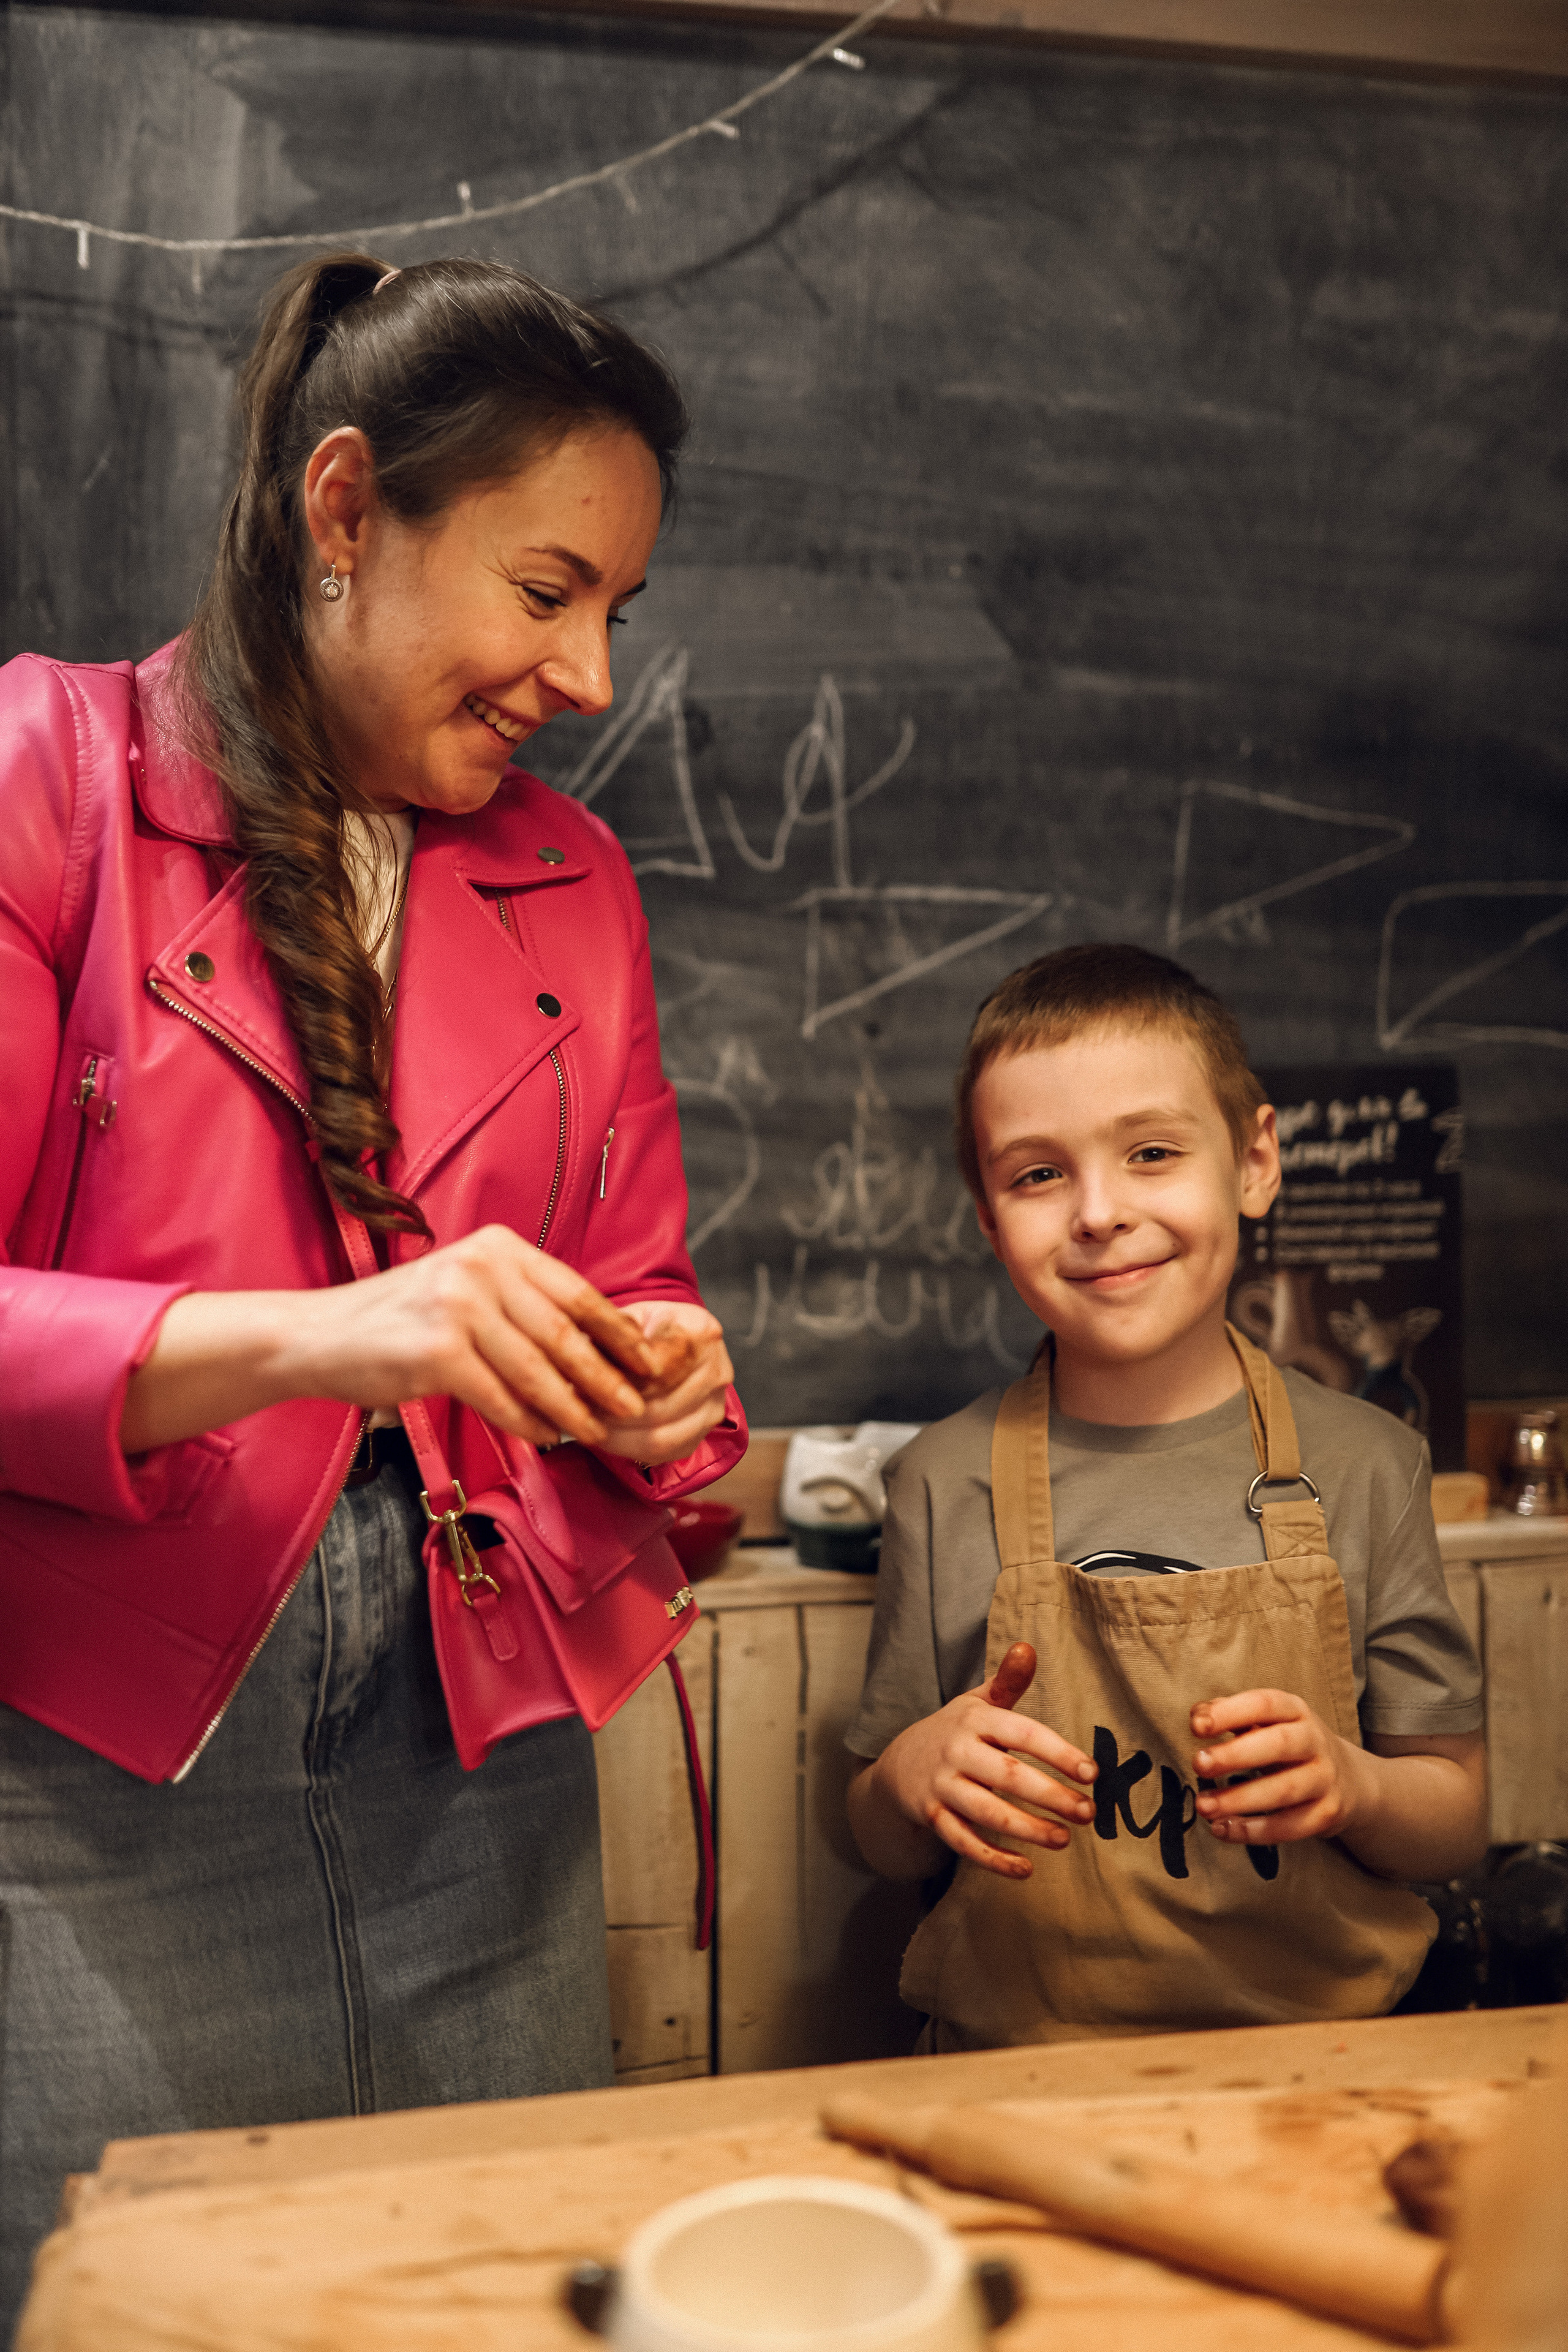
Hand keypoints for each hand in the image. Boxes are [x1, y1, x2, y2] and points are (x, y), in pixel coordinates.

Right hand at [121, 1227, 674, 1453]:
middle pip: (564, 1332)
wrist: (319, 1336)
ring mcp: (457, 1307)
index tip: (647, 1366)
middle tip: (634, 1407)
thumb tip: (595, 1346)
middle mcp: (480, 1267)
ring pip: (537, 1369)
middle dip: (606, 1376)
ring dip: (573, 1407)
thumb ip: (522, 1306)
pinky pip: (500, 1396)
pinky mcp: (436, 1351)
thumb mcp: (467, 1290)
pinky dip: (527, 1421)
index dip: (618, 1334)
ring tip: (596, 1431)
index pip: (577, 1292)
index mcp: (498, 1246)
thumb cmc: (401, 1321)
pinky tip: (545, 1436)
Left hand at [591, 1299, 733, 1467]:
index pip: (660, 1368)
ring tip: (584, 1423)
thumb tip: (585, 1365)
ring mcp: (714, 1407)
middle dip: (611, 1411)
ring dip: (615, 1435)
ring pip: (659, 1436)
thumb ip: (613, 1338)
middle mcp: (718, 1370)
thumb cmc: (643, 1329)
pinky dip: (627, 1448)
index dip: (619, 1380)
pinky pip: (662, 1453)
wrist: (668, 1342)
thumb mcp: (627, 1317)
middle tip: (574, 1410)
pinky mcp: (702, 1435)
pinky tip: (603, 1435)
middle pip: (658, 1405)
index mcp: (702, 1332)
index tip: (583, 1385)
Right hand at [872, 1643, 1097, 1879]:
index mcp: (974, 1719)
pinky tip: (1025, 1869)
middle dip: (1050, 1796)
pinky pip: (963, 1843)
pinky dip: (993, 1859)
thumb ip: (1007, 1681)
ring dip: (1027, 1829)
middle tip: (1088, 1813)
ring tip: (1064, 1840)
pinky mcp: (932, 1817)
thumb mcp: (978, 1703)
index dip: (1057, 1753)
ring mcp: (941, 1786)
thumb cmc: (956, 1732)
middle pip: (1007, 1775)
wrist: (897, 1764)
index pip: (1022, 1733)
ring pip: (986, 1812)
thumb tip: (1028, 1647)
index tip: (1091, 1773)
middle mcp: (956, 1751)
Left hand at [1191, 1688, 1374, 1845]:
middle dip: (1235, 1755)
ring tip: (1204, 1806)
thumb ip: (1232, 1715)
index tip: (1196, 1726)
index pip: (1264, 1704)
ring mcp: (1325, 1779)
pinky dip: (1254, 1831)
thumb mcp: (1268, 1722)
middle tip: (1199, 1764)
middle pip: (1278, 1744)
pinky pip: (1290, 1826)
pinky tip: (1223, 1829)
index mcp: (1295, 1710)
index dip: (1230, 1712)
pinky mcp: (1327, 1814)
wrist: (1349, 1780)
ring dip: (1240, 1799)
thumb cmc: (1289, 1745)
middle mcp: (1315, 1740)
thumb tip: (1198, 1715)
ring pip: (1285, 1790)